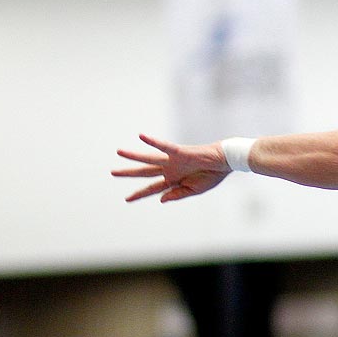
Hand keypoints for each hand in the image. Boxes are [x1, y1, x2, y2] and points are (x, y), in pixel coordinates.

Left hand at [112, 134, 229, 201]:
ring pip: (149, 159)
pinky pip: (163, 146)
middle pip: (145, 172)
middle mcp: (170, 169)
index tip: (127, 199)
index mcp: (174, 180)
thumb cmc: (213, 176)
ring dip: (134, 156)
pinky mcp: (179, 152)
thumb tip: (160, 199)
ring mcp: (172, 160)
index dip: (139, 194)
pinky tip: (141, 136)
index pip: (152, 188)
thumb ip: (177, 195)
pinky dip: (153, 142)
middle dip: (129, 173)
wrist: (224, 164)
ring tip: (119, 152)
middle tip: (113, 173)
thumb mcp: (195, 190)